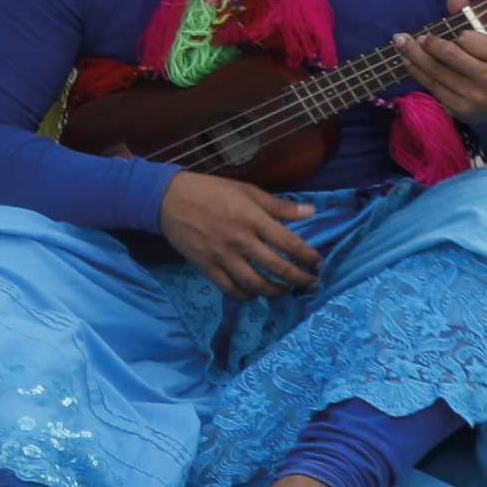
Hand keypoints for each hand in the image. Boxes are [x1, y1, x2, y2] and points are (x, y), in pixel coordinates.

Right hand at [158, 169, 325, 296]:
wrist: (167, 199)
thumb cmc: (210, 191)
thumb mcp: (247, 191)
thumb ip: (279, 206)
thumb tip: (312, 212)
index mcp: (252, 218)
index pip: (289, 243)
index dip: (309, 257)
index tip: (319, 263)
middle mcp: (240, 240)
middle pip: (277, 268)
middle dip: (300, 279)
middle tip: (311, 284)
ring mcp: (222, 256)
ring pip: (256, 284)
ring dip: (276, 292)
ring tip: (286, 291)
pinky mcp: (206, 266)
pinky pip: (231, 289)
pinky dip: (247, 295)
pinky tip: (255, 293)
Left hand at [394, 0, 486, 124]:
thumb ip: (471, 18)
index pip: (468, 39)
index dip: (454, 34)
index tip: (448, 33)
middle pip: (448, 55)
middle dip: (425, 43)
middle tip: (408, 36)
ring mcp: (475, 98)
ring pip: (436, 72)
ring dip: (414, 57)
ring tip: (401, 45)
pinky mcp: (461, 110)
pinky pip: (434, 88)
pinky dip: (418, 73)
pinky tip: (409, 63)